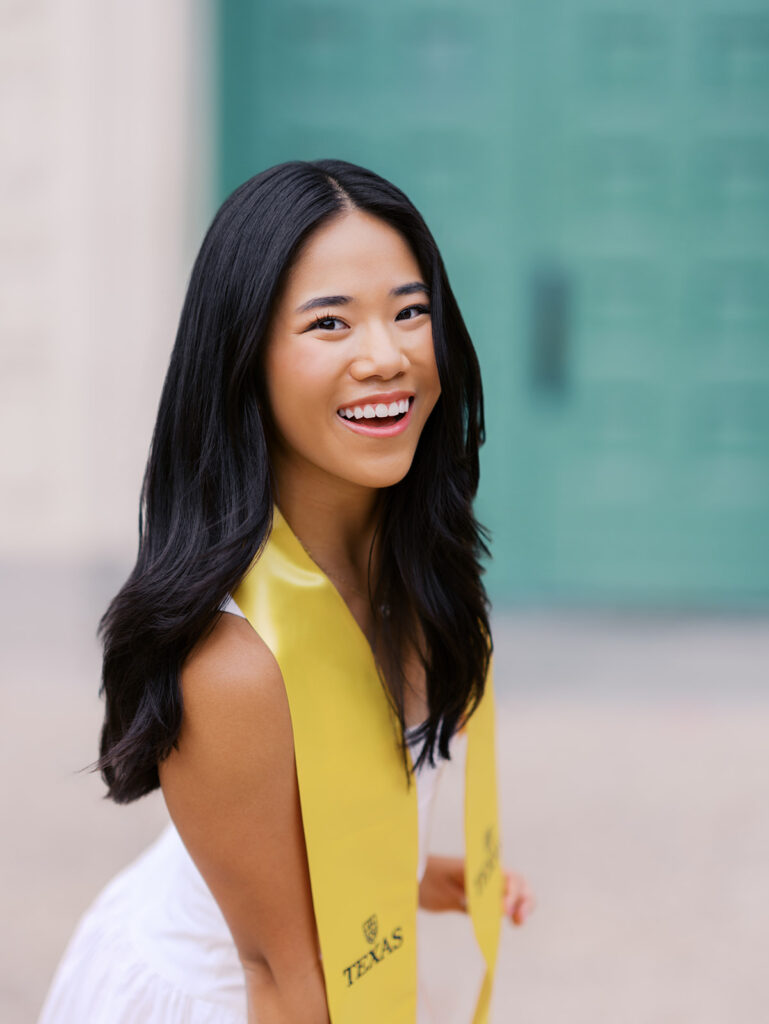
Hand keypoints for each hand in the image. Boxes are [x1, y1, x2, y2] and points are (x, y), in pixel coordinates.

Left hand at [419, 857, 535, 925]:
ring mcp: (484, 882)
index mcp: (474, 867)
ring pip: (514, 889)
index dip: (510, 893)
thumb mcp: (441, 895)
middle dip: (523, 898)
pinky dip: (512, 908)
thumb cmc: (423, 883)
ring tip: (519, 922)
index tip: (504, 911)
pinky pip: (502, 899)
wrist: (409, 878)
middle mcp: (484, 872)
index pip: (503, 875)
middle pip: (516, 880)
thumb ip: (466, 902)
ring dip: (522, 903)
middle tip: (518, 920)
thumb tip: (493, 912)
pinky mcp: (481, 894)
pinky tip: (513, 920)